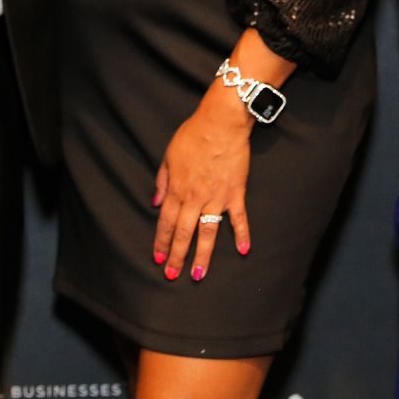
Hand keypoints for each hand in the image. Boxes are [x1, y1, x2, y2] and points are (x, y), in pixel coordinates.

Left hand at [150, 88, 253, 281]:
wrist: (221, 123)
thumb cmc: (193, 135)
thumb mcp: (168, 155)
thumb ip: (162, 181)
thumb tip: (155, 202)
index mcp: (177, 189)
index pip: (165, 222)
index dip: (161, 242)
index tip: (158, 259)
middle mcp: (195, 198)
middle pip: (184, 233)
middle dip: (177, 256)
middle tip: (173, 276)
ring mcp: (217, 198)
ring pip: (208, 232)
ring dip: (203, 255)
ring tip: (199, 274)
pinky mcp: (235, 193)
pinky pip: (239, 218)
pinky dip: (242, 234)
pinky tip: (243, 251)